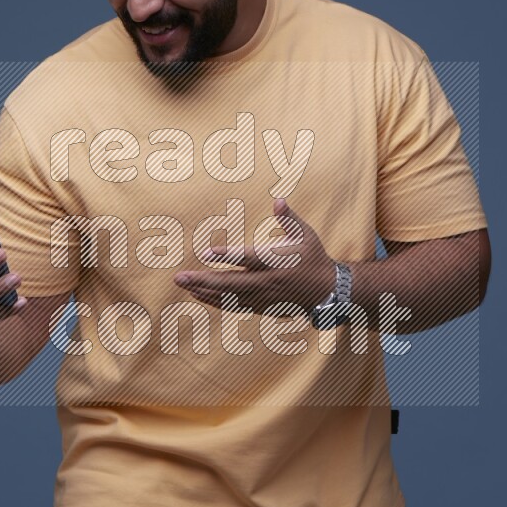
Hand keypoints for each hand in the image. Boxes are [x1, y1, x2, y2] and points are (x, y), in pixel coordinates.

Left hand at [173, 198, 334, 315]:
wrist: (326, 292)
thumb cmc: (314, 258)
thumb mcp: (306, 234)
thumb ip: (289, 218)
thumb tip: (278, 199)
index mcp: (276, 261)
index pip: (248, 258)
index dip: (227, 255)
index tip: (207, 252)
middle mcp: (267, 281)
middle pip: (230, 282)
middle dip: (202, 280)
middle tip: (179, 277)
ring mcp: (262, 297)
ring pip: (228, 297)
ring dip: (204, 291)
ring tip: (183, 285)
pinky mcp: (261, 306)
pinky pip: (233, 305)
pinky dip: (215, 301)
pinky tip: (199, 296)